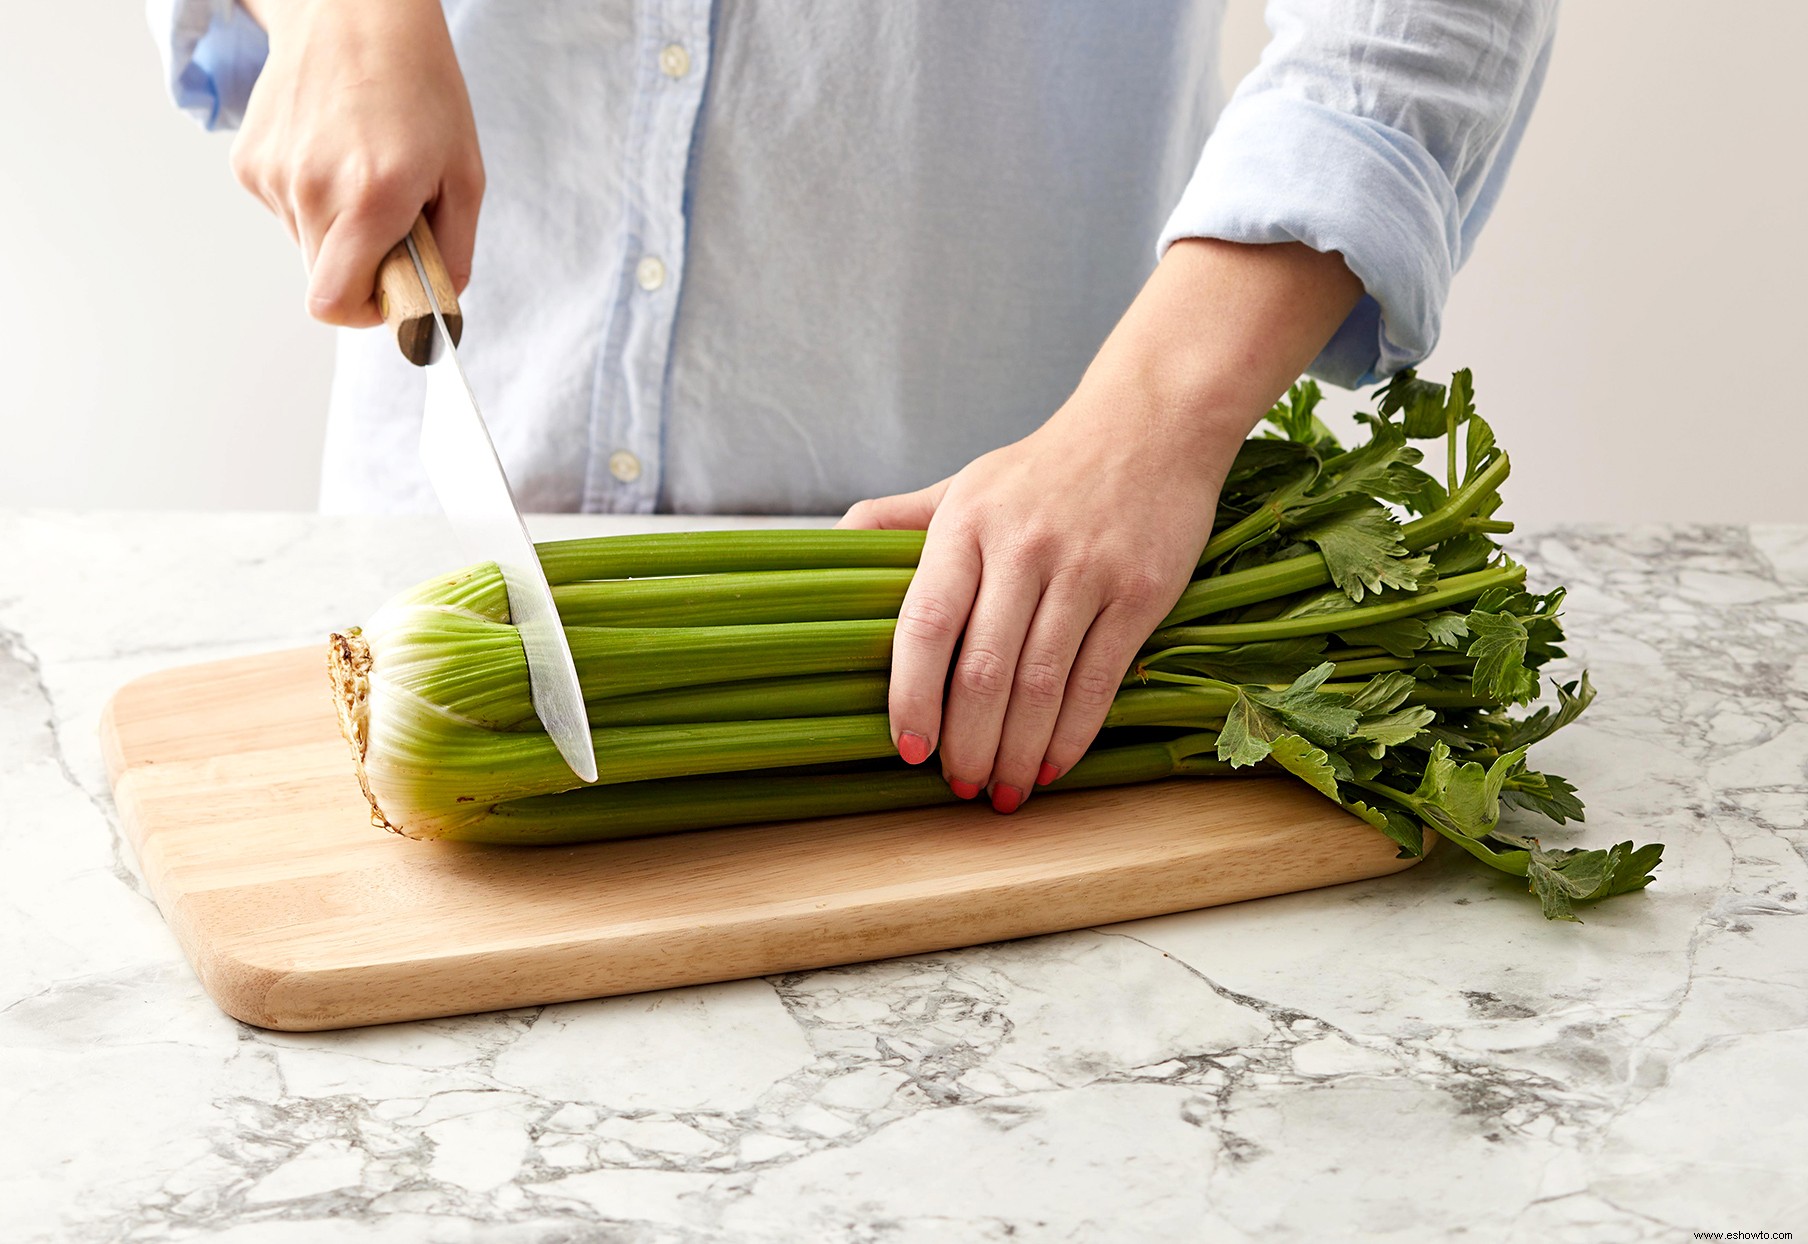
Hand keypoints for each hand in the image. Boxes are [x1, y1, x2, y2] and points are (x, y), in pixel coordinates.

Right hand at [232, 0, 483, 325]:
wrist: (352, 13)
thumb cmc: (421, 89)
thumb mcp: (465, 175)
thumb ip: (453, 253)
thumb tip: (437, 309)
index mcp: (373, 198)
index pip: (336, 303)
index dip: (366, 312)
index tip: (391, 292)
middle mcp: (314, 189)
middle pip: (324, 280)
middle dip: (361, 267)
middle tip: (392, 220)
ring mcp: (273, 175)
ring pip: (306, 245)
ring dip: (338, 229)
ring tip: (362, 170)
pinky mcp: (249, 163)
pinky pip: (286, 212)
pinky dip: (313, 199)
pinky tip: (333, 152)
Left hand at [839, 239, 1363, 811]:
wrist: (1151, 425)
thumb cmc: (1042, 470)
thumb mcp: (962, 485)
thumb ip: (895, 522)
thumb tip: (826, 552)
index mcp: (966, 524)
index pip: (926, 624)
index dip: (911, 696)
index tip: (908, 749)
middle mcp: (1023, 547)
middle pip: (983, 670)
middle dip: (966, 743)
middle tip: (958, 786)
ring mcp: (1085, 570)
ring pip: (1041, 685)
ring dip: (1016, 752)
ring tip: (1000, 791)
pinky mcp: (1140, 591)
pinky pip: (1100, 681)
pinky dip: (1072, 736)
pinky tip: (1051, 766)